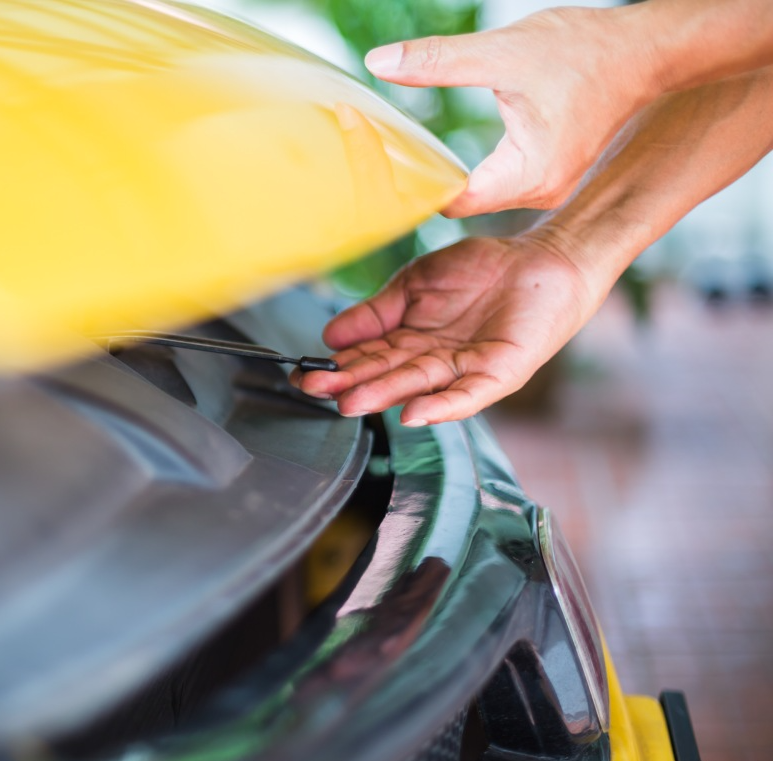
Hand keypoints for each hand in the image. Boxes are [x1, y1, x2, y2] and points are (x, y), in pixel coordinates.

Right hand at [292, 236, 594, 424]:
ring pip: (419, 385)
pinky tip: (414, 414)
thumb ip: (376, 311)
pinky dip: (441, 406)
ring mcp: (466, 368)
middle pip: (387, 374)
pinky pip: (468, 394)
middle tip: (317, 389)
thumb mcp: (415, 283)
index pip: (368, 356)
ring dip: (385, 397)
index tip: (305, 372)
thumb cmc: (483, 269)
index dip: (337, 364)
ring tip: (350, 402)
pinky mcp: (500, 371)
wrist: (542, 258)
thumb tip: (331, 334)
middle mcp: (434, 361)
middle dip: (351, 383)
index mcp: (411, 340)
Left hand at [365, 6, 659, 216]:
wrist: (648, 50)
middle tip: (384, 160)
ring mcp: (547, 185)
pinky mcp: (550, 172)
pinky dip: (474, 166)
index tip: (384, 166)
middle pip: (464, 200)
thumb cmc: (585, 51)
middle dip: (428, 180)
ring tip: (411, 154)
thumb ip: (438, 61)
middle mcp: (539, 191)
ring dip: (450, 174)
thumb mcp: (503, 52)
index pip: (454, 200)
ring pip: (482, 192)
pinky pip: (500, 180)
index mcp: (528, 174)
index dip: (417, 185)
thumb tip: (379, 62)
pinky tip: (448, 151)